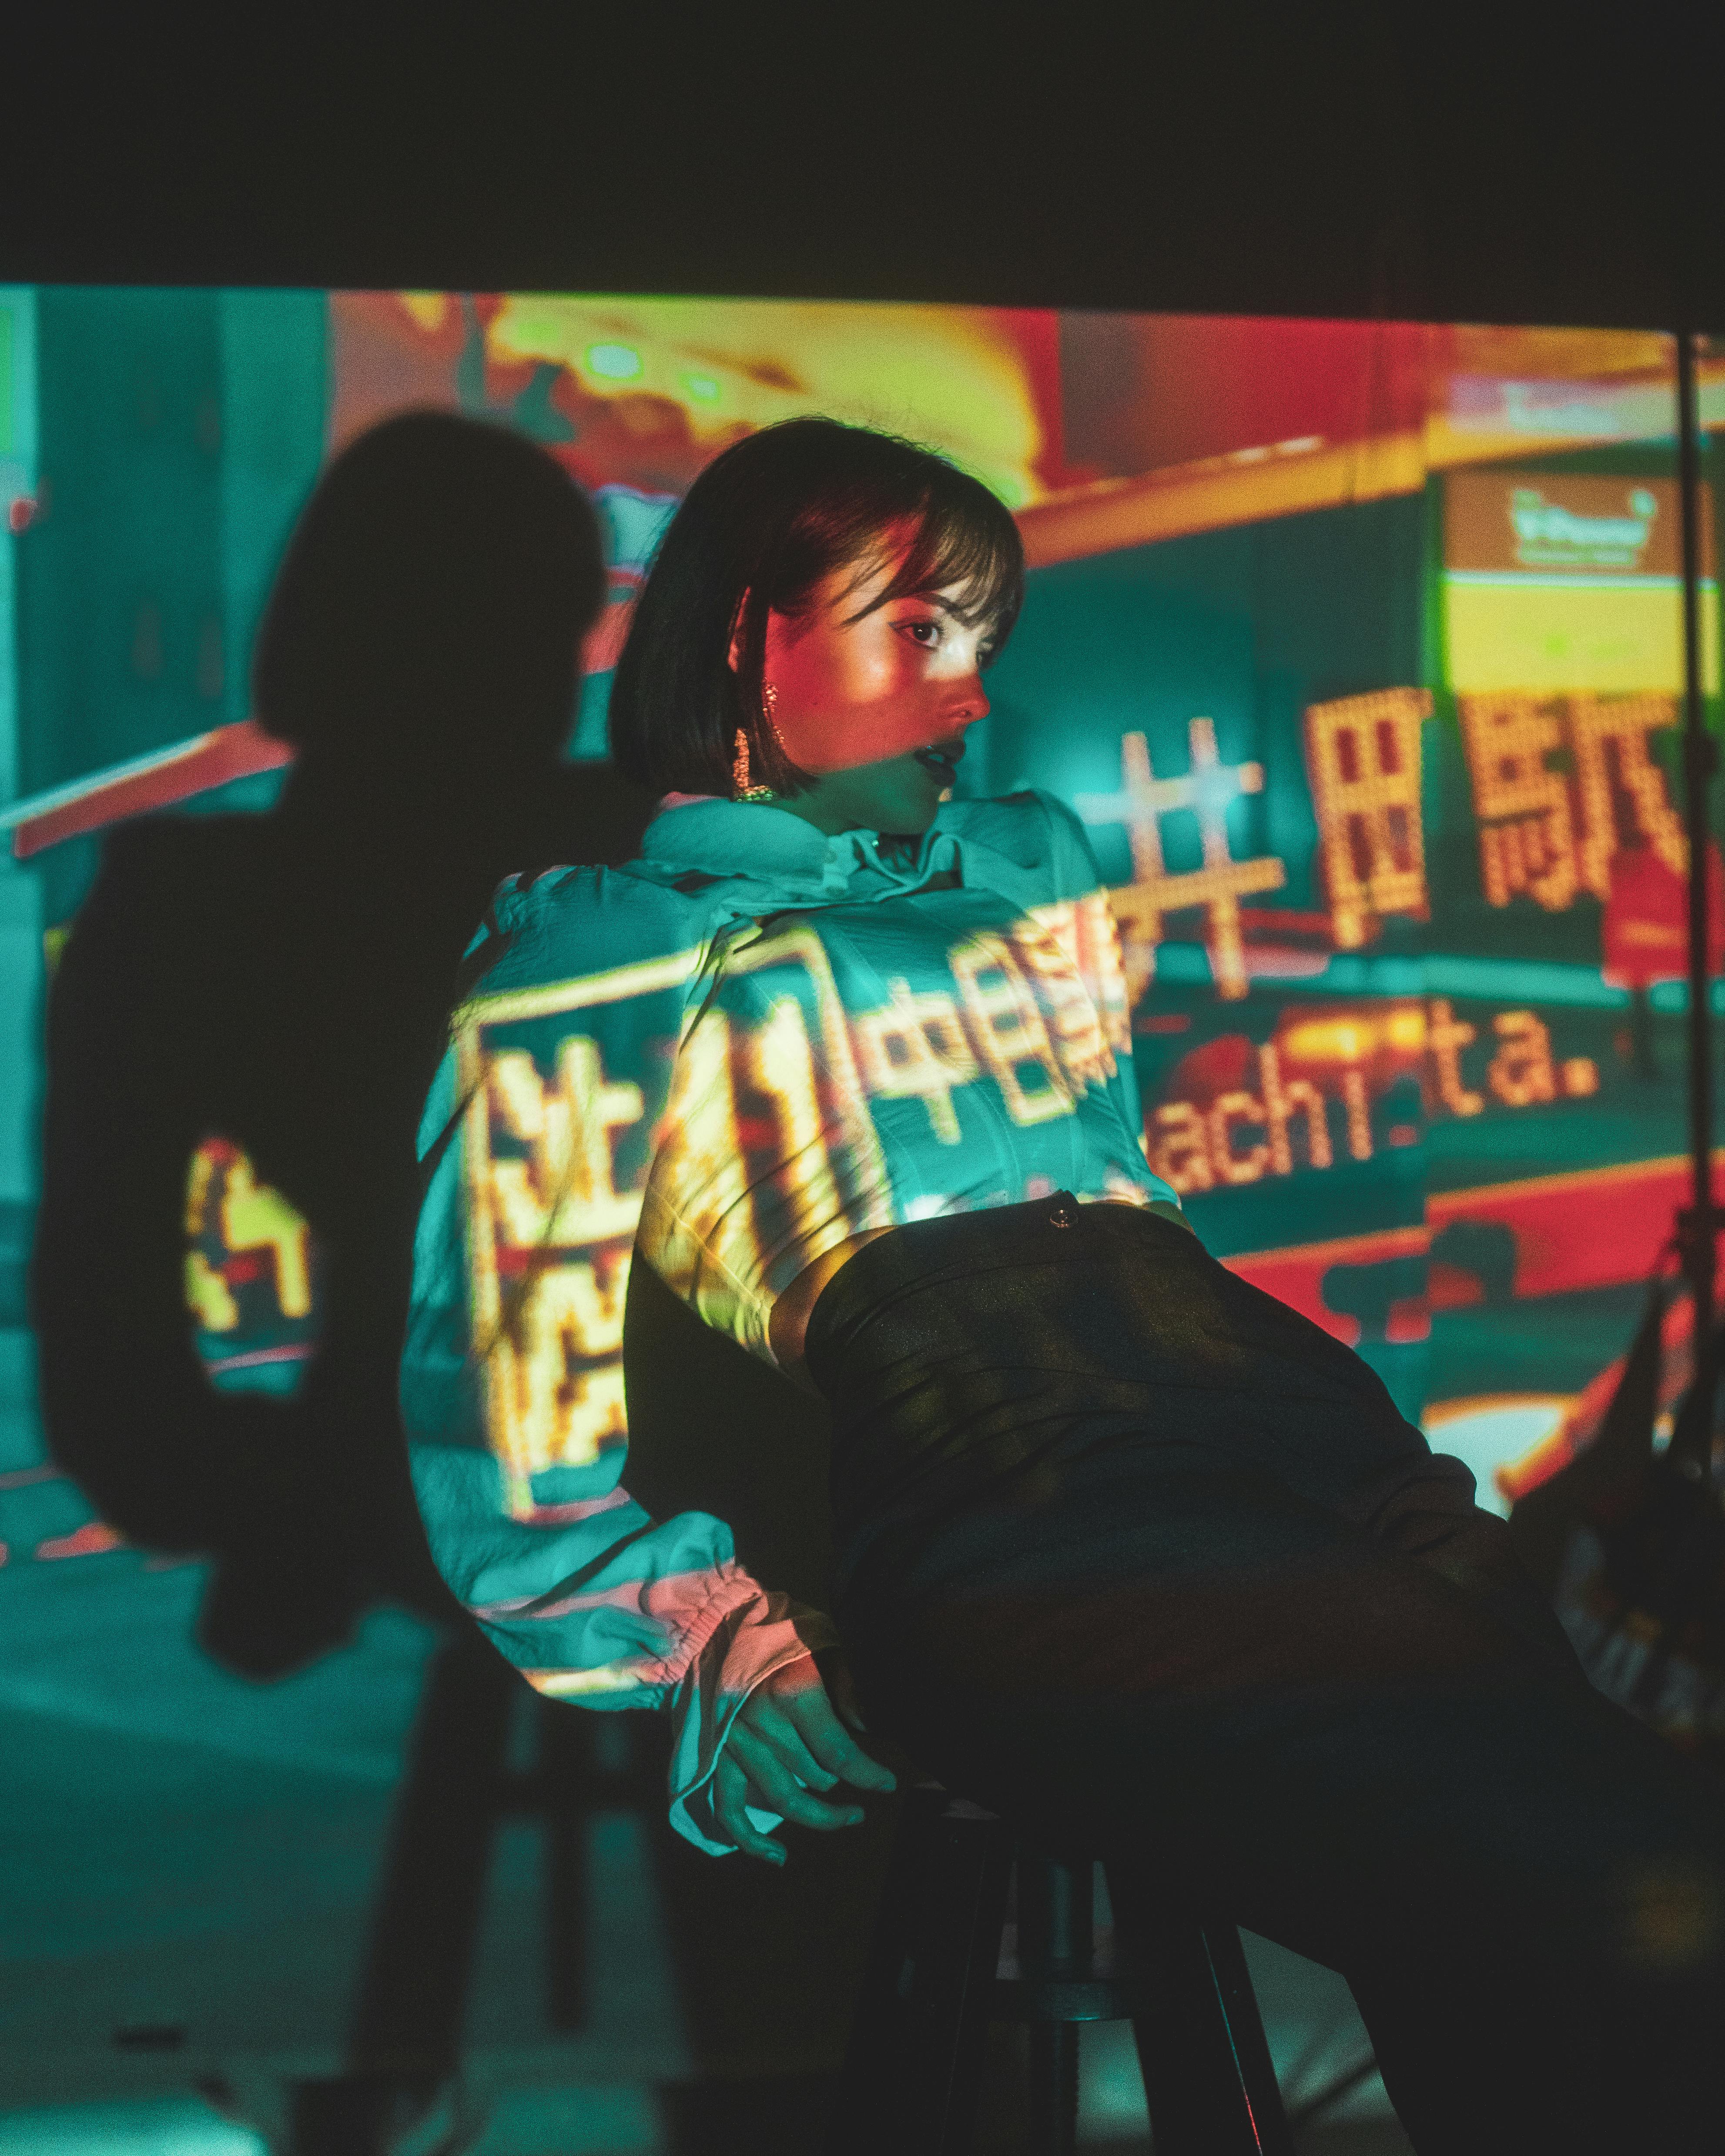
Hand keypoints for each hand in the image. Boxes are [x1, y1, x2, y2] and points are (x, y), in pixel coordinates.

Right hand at [711, 1653, 896, 1864]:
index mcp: (792, 1691)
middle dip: (844, 1786)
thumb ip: (847, 1684)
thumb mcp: (823, 1644)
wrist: (717, 1624)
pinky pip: (728, 1807)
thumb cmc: (780, 1633)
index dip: (867, 1774)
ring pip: (780, 1797)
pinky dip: (749, 1838)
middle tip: (865, 1787)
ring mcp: (734, 1742)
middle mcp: (761, 1721)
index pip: (837, 1751)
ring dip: (816, 1815)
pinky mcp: (714, 1755)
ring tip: (845, 1817)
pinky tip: (777, 1856)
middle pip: (813, 1777)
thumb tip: (866, 1726)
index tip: (888, 1784)